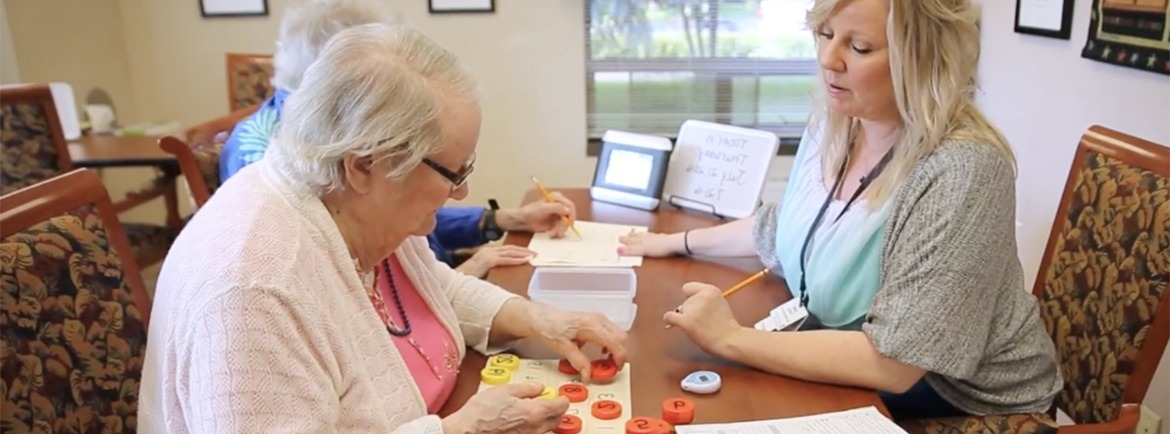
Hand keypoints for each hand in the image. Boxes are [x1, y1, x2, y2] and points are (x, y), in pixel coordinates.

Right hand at [442, 382, 568, 433]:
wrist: (467, 431)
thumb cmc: (481, 412)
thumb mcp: (504, 390)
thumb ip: (526, 389)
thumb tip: (538, 388)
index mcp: (535, 412)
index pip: (560, 407)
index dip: (562, 399)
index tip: (561, 396)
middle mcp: (535, 429)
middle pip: (556, 420)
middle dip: (557, 411)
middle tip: (552, 403)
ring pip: (547, 430)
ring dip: (547, 421)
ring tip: (539, 413)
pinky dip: (536, 429)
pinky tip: (526, 423)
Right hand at [457, 245, 534, 277]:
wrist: (451, 284)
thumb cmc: (464, 283)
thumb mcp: (480, 276)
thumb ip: (490, 274)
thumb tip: (502, 279)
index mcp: (484, 254)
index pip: (504, 251)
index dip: (517, 252)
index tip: (528, 254)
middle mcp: (486, 251)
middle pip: (509, 249)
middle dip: (523, 251)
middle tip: (535, 254)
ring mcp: (486, 254)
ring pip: (509, 252)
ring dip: (522, 253)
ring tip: (533, 256)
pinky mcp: (486, 261)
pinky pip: (505, 259)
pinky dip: (516, 259)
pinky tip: (525, 260)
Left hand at [497, 192, 576, 235]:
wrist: (522, 220)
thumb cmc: (531, 212)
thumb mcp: (543, 208)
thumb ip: (556, 208)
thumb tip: (568, 210)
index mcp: (557, 198)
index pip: (570, 206)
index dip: (572, 215)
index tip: (569, 224)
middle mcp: (560, 205)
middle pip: (570, 216)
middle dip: (565, 225)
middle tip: (559, 232)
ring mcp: (558, 214)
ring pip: (566, 223)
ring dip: (561, 230)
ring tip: (552, 233)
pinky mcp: (556, 222)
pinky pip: (561, 228)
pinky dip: (558, 232)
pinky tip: (551, 233)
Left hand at [526, 305, 627, 382]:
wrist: (539, 317)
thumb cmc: (548, 326)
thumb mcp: (562, 347)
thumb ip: (578, 361)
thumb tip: (588, 374)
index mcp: (592, 326)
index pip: (617, 342)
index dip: (619, 358)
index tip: (615, 369)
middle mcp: (598, 320)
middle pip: (622, 337)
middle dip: (620, 354)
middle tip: (611, 367)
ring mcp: (597, 319)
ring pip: (618, 334)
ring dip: (616, 349)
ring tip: (605, 362)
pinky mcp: (594, 321)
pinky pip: (610, 332)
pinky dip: (610, 343)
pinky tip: (600, 352)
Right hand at [617, 232, 681, 256]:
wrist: (674, 244)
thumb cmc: (659, 247)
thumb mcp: (642, 250)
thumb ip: (631, 251)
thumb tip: (618, 250)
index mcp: (641, 240)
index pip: (630, 239)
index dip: (625, 240)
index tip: (620, 238)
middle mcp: (648, 237)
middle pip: (637, 236)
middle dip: (632, 236)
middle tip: (627, 234)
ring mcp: (656, 238)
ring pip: (646, 235)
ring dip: (641, 235)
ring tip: (638, 234)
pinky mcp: (663, 240)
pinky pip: (654, 237)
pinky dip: (651, 237)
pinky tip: (654, 238)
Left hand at [663, 282, 742, 355]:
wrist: (730, 340)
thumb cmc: (725, 326)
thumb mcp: (719, 304)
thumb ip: (703, 300)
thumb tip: (681, 306)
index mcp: (711, 290)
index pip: (688, 288)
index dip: (690, 297)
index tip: (696, 306)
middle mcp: (701, 296)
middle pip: (685, 301)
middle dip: (690, 310)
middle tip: (702, 322)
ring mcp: (693, 309)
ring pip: (679, 310)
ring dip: (685, 318)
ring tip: (699, 328)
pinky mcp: (686, 321)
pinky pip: (669, 317)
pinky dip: (670, 320)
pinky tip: (674, 324)